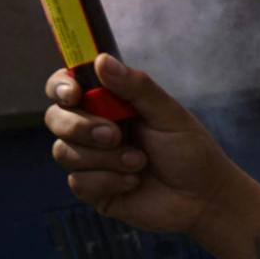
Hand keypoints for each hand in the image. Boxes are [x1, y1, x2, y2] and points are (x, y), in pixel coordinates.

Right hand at [43, 55, 245, 235]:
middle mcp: (93, 129)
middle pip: (56, 118)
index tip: (73, 93)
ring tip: (140, 162)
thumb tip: (101, 60)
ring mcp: (91, 160)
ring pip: (64, 152)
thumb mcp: (169, 114)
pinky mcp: (93, 189)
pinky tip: (134, 182)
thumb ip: (136, 87)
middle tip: (114, 135)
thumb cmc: (191, 151)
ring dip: (105, 158)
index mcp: (109, 104)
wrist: (203, 198)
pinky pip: (78, 182)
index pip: (66, 86)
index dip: (60, 86)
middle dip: (80, 127)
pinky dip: (109, 181)